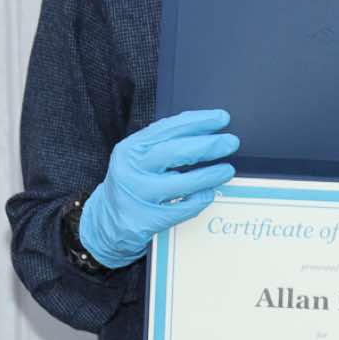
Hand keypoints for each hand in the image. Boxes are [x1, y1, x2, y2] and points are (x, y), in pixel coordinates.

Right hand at [77, 108, 238, 268]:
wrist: (106, 221)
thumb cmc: (132, 182)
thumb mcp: (139, 157)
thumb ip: (165, 143)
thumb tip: (206, 129)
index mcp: (131, 148)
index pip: (169, 129)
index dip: (199, 122)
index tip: (222, 118)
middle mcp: (132, 169)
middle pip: (176, 153)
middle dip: (209, 146)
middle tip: (231, 142)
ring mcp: (139, 196)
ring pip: (182, 183)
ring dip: (210, 175)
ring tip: (228, 170)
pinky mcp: (147, 220)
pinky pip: (182, 208)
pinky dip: (200, 199)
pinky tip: (209, 193)